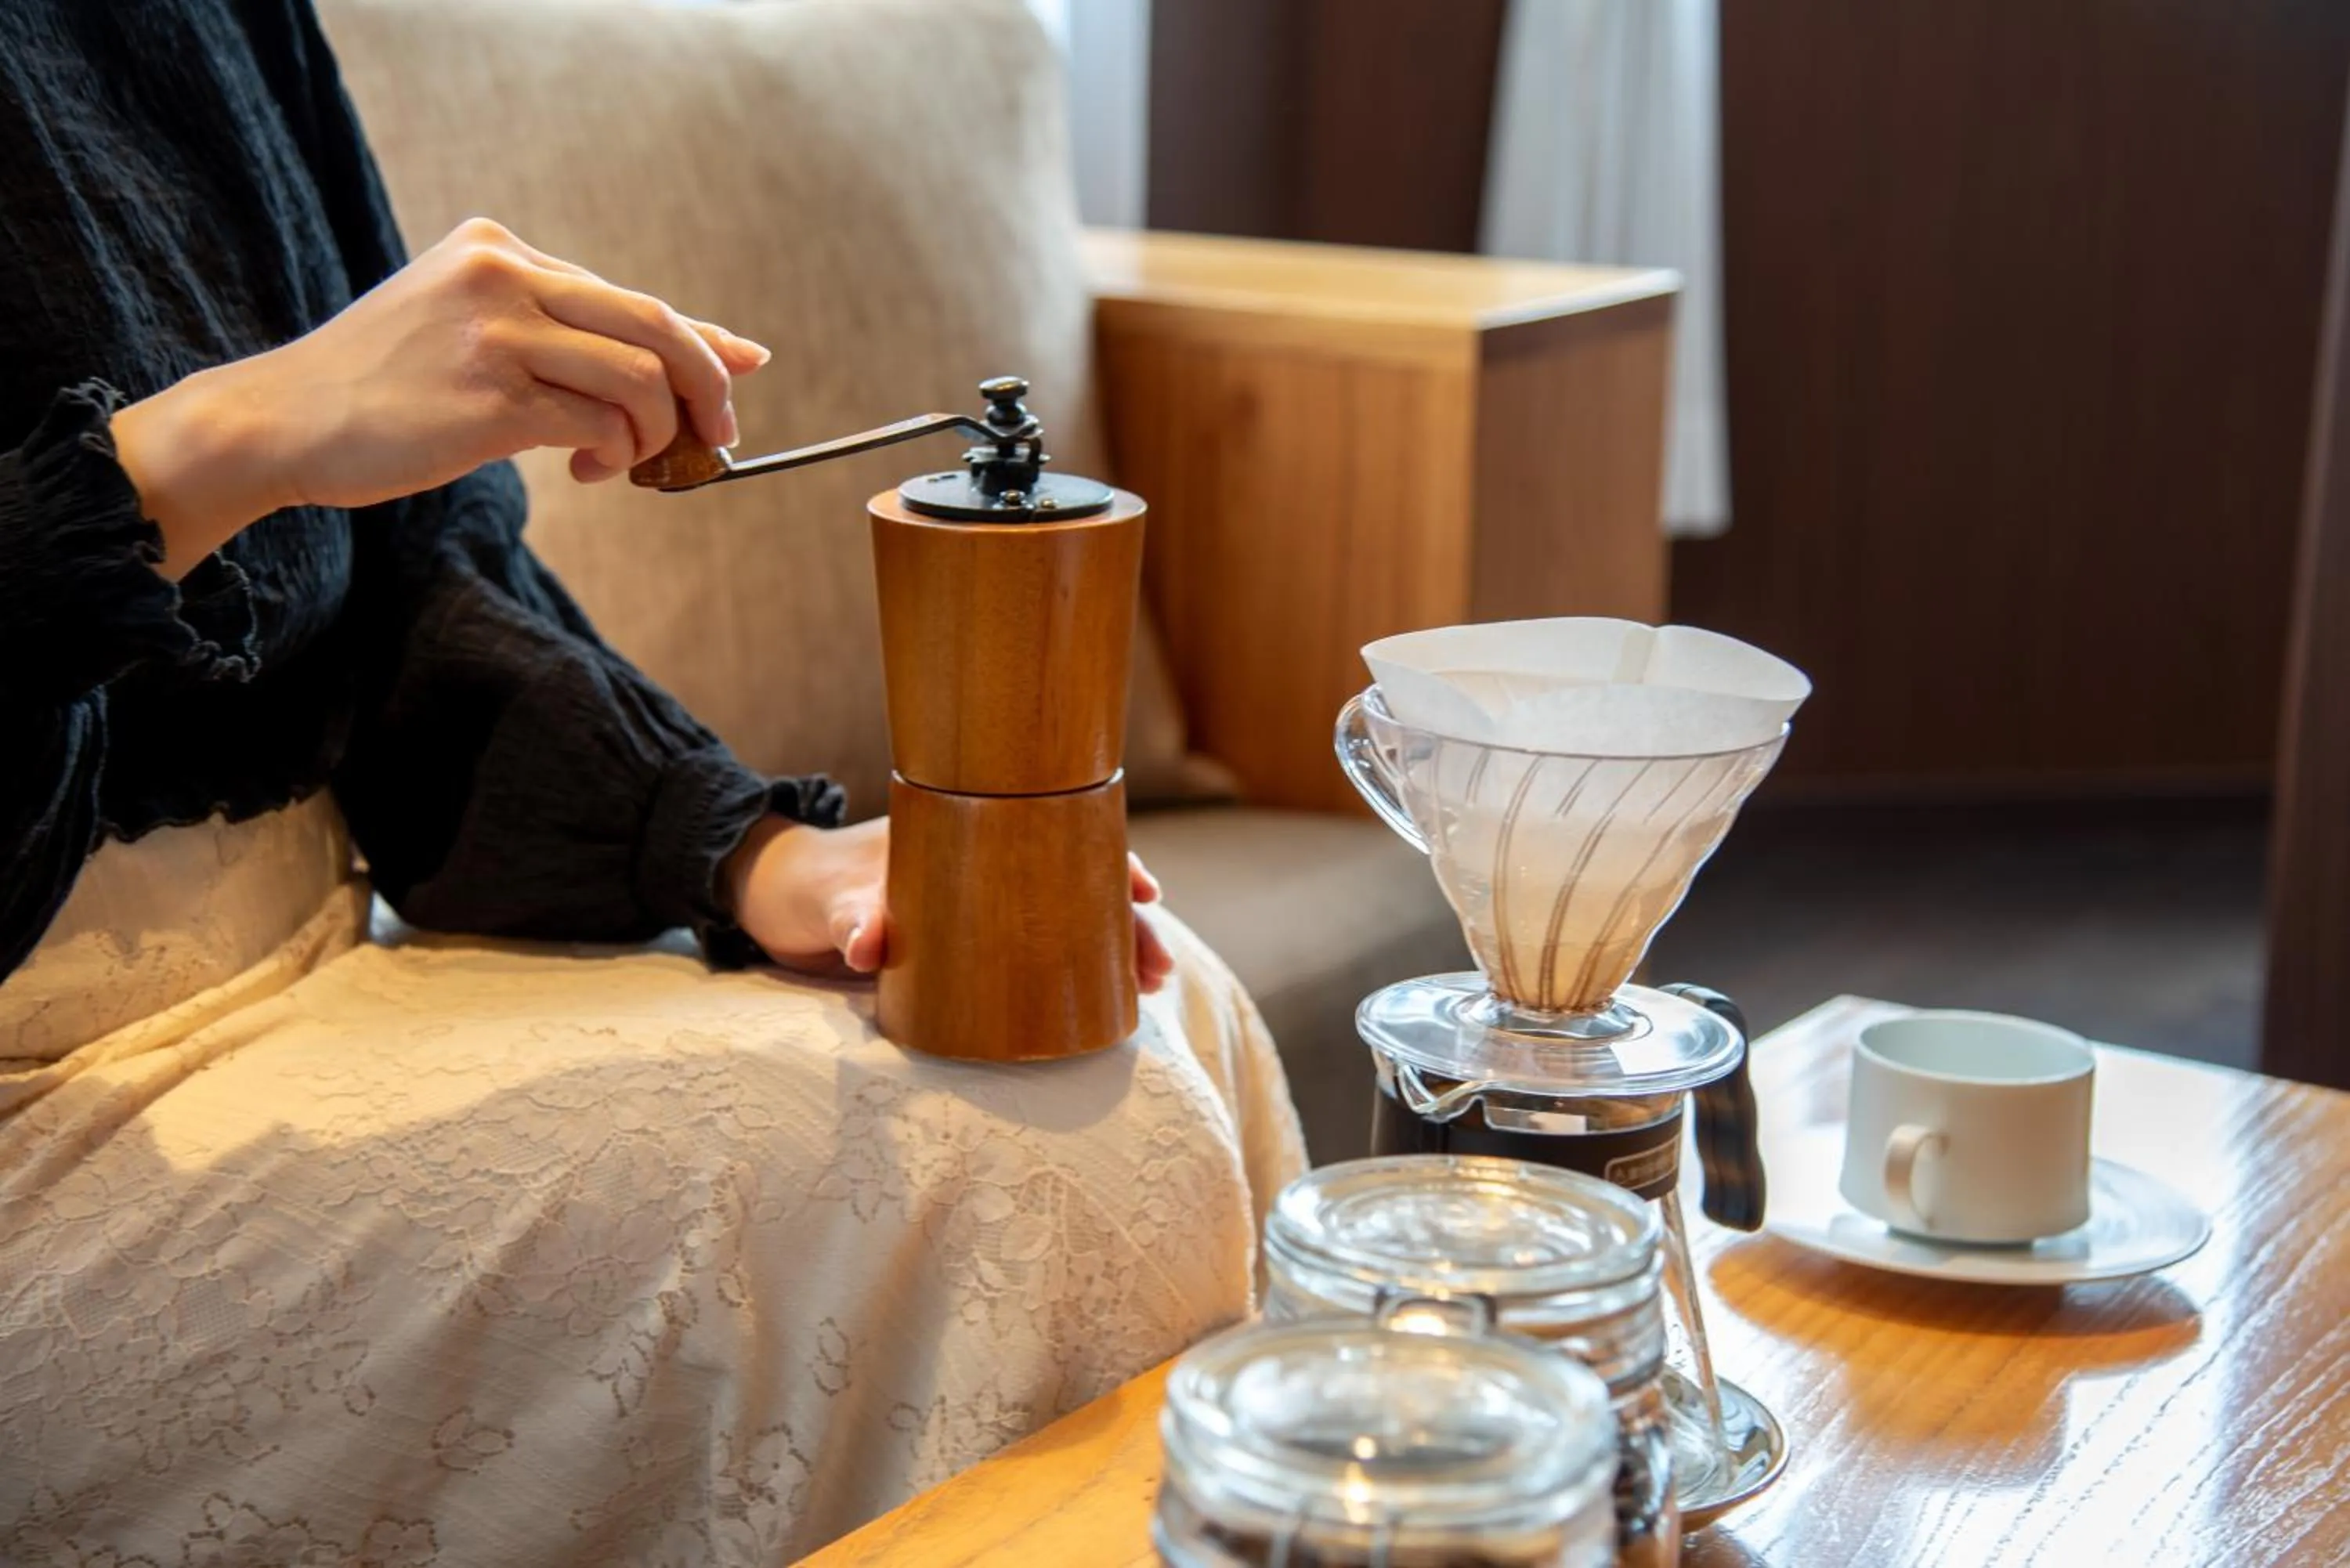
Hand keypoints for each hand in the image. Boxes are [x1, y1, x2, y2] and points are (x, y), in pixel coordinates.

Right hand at [111, 216, 768, 576]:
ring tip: (621, 462)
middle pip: (655, 323)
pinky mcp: (488, 397)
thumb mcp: (474, 331)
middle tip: (720, 435)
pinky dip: (615, 456)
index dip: (699, 343)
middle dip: (707, 385)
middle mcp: (501, 274)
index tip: (741, 378)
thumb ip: (572, 333)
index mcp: (498, 247)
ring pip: (638, 377)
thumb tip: (719, 352)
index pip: (629, 294)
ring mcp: (494, 333)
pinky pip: (598, 425)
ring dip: (654, 433)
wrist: (283, 420)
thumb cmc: (387, 388)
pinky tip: (587, 472)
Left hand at [723, 816, 1174, 994]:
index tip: (1144, 890)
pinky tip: (1096, 1005)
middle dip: (1127, 922)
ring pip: (1064, 922)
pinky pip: (1029, 957)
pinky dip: (1066, 976)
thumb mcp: (830, 898)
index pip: (1056, 834)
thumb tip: (868, 944)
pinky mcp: (966, 949)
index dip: (1108, 859)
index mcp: (969, 832)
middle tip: (1159, 970)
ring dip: (1107, 954)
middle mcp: (987, 866)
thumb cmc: (809, 883)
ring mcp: (981, 907)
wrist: (777, 903)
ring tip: (1146, 992)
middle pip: (1078, 884)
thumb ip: (853, 918)